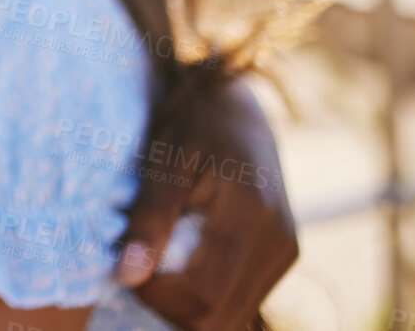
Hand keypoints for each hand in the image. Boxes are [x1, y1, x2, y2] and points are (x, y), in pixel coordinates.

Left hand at [117, 77, 297, 329]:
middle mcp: (279, 240)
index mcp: (251, 214)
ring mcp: (286, 250)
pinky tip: (185, 261)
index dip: (159, 296)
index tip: (128, 265)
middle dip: (172, 305)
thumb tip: (128, 275)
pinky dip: (209, 293)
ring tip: (161, 261)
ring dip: (190, 302)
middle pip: (220, 316)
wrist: (236, 104)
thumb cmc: (190, 124)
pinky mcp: (285, 254)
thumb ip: (149, 218)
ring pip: (233, 315)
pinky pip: (243, 299)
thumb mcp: (162, 160)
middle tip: (141, 266)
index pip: (203, 296)